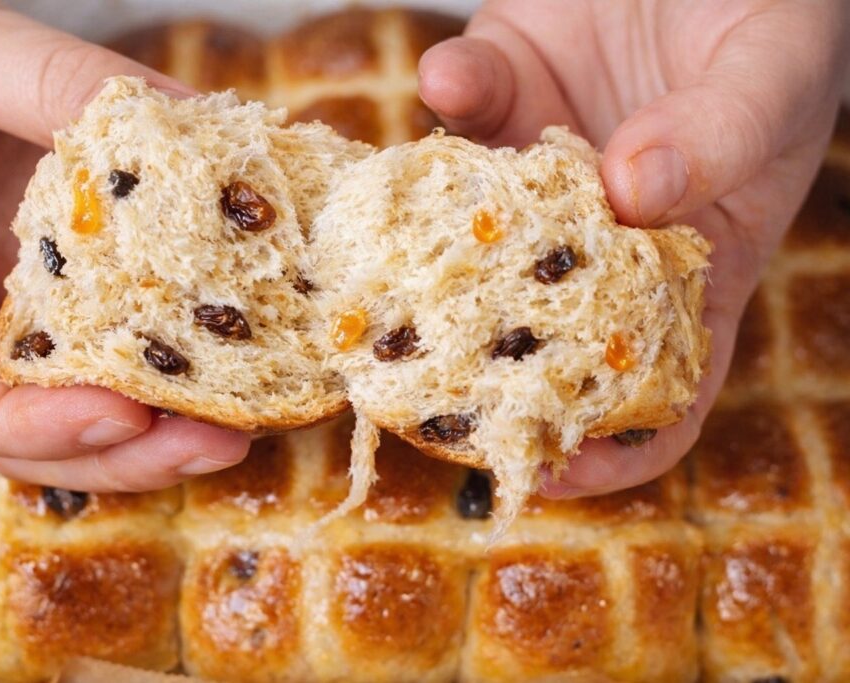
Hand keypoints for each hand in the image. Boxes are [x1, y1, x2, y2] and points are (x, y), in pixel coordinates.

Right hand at [0, 0, 249, 490]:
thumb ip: (50, 82)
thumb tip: (184, 127)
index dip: (35, 427)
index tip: (121, 414)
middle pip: (30, 432)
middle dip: (123, 452)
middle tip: (214, 442)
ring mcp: (13, 304)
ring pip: (79, 405)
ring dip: (160, 430)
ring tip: (240, 422)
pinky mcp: (65, 282)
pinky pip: (118, 341)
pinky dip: (171, 363)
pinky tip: (231, 358)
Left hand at [419, 0, 849, 496]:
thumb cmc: (771, 15)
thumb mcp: (775, 76)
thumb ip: (722, 134)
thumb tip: (634, 191)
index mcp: (690, 258)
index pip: (662, 387)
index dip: (614, 449)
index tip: (550, 475)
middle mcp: (598, 229)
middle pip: (535, 330)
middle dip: (478, 371)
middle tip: (420, 397)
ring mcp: (539, 166)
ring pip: (466, 231)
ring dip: (426, 246)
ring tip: (394, 261)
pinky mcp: (500, 90)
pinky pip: (456, 106)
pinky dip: (449, 93)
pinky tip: (455, 77)